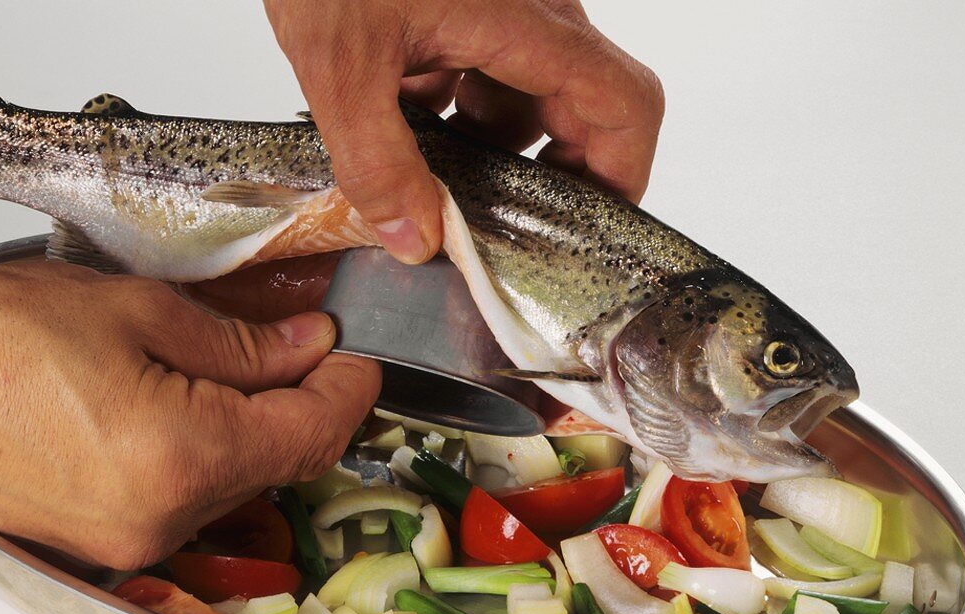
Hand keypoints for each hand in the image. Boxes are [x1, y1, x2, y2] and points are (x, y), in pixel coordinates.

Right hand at [0, 259, 379, 568]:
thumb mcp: (141, 312)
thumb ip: (243, 343)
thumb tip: (309, 346)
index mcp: (182, 458)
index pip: (312, 433)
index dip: (349, 390)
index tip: (358, 359)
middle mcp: (161, 518)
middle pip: (280, 462)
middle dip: (305, 403)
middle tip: (306, 347)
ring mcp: (128, 539)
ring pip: (236, 482)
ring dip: (254, 427)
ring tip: (236, 365)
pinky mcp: (101, 540)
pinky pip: (188, 499)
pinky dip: (207, 452)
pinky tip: (187, 403)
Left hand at [264, 0, 664, 263]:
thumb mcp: (340, 65)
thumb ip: (377, 162)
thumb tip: (417, 240)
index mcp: (525, 24)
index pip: (624, 104)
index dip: (623, 175)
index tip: (590, 231)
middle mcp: (529, 16)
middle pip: (580, 112)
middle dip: (548, 180)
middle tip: (501, 233)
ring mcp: (498, 13)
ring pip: (526, 101)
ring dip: (491, 153)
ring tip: (437, 190)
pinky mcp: (462, 12)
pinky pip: (483, 78)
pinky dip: (455, 119)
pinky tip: (403, 138)